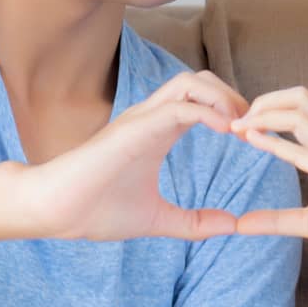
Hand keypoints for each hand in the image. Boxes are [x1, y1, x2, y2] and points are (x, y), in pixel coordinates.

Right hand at [24, 71, 245, 241]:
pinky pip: (178, 107)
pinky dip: (207, 112)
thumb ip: (195, 222)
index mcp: (159, 131)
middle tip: (254, 126)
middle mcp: (152, 116)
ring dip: (223, 97)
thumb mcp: (157, 219)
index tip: (254, 138)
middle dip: (233, 96)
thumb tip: (232, 226)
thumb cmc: (95, 210)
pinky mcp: (133, 128)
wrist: (53, 211)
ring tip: (242, 126)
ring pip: (190, 82)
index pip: (204, 100)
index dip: (233, 110)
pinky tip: (227, 131)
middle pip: (202, 80)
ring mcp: (141, 118)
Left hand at [229, 87, 307, 262]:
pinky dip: (275, 143)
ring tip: (238, 127)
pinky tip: (252, 140)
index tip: (238, 126)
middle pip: (299, 97)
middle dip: (265, 100)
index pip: (297, 109)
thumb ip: (275, 219)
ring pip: (300, 113)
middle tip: (237, 120)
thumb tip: (240, 224)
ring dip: (264, 115)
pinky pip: (304, 152)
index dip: (265, 109)